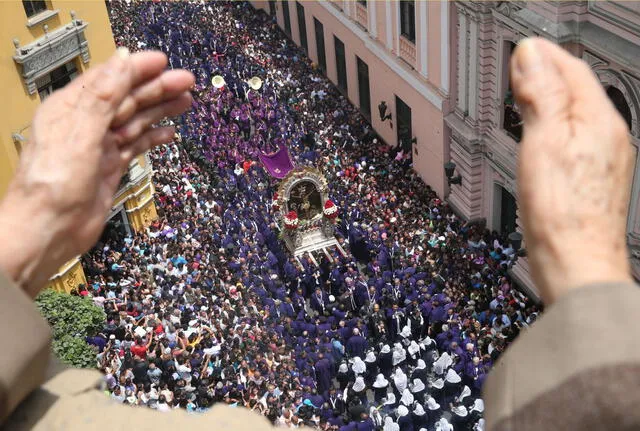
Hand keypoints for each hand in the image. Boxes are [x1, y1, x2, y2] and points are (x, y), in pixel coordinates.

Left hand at [0, 49, 193, 296]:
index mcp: (70, 107)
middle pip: (127, 98)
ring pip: (135, 120)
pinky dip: (153, 138)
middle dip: (156, 88)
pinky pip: (136, 146)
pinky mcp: (110, 168)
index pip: (109, 78)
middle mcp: (85, 124)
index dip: (137, 68)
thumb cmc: (54, 183)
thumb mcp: (80, 131)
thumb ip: (103, 95)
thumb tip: (122, 60)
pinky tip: (170, 132)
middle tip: (186, 82)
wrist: (49, 230)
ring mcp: (99, 146)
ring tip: (186, 101)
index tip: (164, 62)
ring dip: (160, 110)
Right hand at [511, 38, 633, 304]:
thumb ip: (541, 96)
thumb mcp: (543, 143)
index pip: (573, 69)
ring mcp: (606, 160)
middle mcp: (611, 138)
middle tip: (520, 67)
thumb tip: (531, 55)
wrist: (576, 264)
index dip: (544, 55)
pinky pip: (576, 139)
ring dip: (551, 99)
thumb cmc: (562, 213)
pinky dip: (555, 127)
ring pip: (577, 114)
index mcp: (600, 121)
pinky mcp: (595, 180)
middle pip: (578, 90)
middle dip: (548, 73)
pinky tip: (541, 136)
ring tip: (526, 95)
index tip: (521, 48)